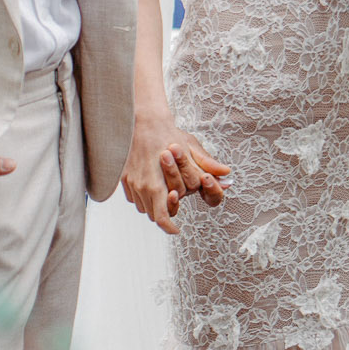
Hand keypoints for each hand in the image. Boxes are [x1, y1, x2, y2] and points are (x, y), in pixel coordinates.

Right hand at [122, 114, 229, 234]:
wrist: (144, 120)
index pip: (161, 217)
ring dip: (154, 206)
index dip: (169, 226)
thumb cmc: (168, 134)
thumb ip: (206, 165)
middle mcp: (141, 186)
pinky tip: (151, 186)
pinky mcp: (122, 177)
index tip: (176, 229)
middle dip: (165, 213)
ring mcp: (130, 182)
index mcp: (157, 184)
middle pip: (153, 214)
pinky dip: (143, 196)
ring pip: (142, 207)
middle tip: (174, 204)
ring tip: (164, 194)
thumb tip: (227, 175)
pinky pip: (133, 197)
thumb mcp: (191, 148)